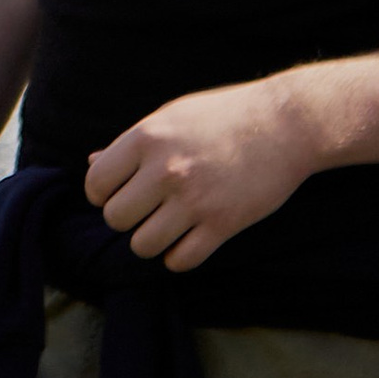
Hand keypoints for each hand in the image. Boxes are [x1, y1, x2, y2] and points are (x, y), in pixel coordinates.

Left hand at [84, 80, 311, 270]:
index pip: (96, 183)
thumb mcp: (172, 117)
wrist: (287, 124)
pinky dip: (178, 258)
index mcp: (147, 138)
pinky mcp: (224, 224)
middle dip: (127, 218)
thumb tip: (91, 163)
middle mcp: (166, 170)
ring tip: (166, 226)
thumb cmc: (224, 116)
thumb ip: (131, 143)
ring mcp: (195, 199)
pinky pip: (181, 261)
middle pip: (115, 219)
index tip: (120, 191)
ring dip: (151, 241)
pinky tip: (188, 240)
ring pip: (143, 246)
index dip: (102, 193)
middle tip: (146, 209)